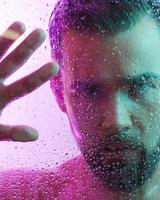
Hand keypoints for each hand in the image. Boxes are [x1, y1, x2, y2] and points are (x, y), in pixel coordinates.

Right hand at [0, 21, 58, 141]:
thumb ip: (10, 132)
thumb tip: (35, 135)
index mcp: (1, 97)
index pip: (24, 85)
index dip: (39, 76)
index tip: (55, 65)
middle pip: (12, 63)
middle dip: (26, 48)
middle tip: (42, 32)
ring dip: (6, 39)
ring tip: (21, 23)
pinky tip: (1, 22)